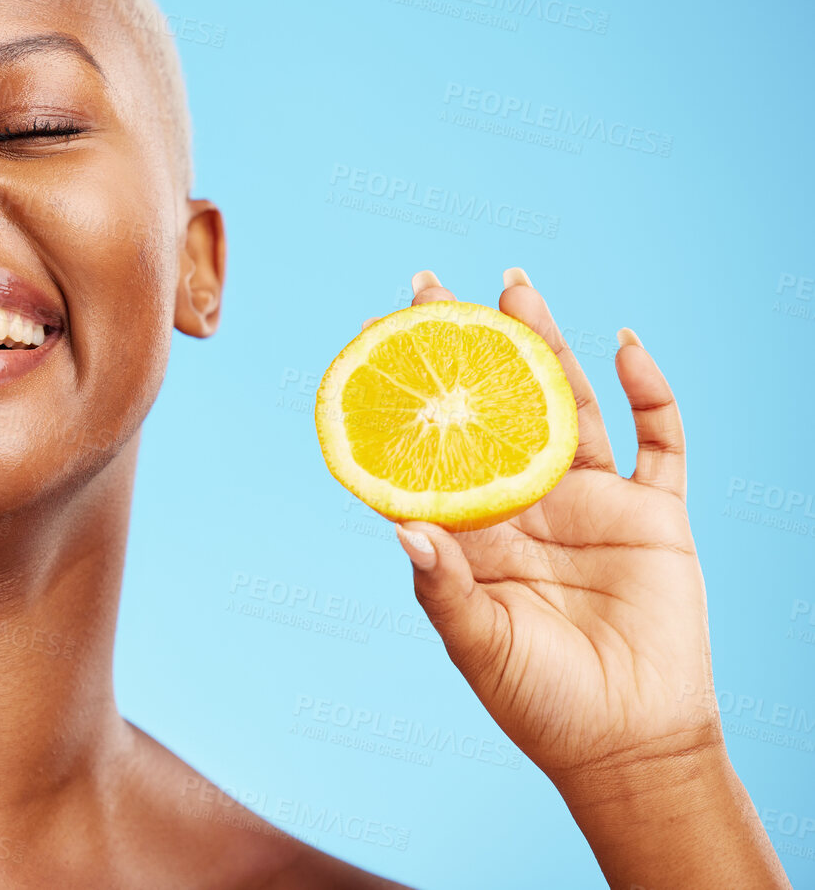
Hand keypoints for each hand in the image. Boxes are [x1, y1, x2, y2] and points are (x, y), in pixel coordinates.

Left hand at [380, 268, 719, 786]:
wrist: (629, 744)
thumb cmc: (538, 701)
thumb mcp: (475, 643)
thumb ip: (440, 585)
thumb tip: (400, 524)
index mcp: (475, 529)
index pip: (432, 444)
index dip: (404, 394)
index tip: (372, 338)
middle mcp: (527, 503)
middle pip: (492, 404)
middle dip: (466, 344)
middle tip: (429, 285)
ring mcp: (591, 503)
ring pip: (565, 403)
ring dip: (544, 343)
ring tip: (513, 286)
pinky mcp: (654, 515)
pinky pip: (657, 442)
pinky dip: (648, 391)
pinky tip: (623, 343)